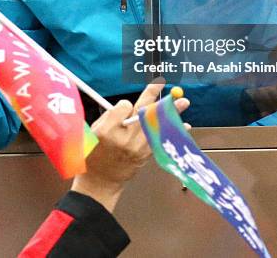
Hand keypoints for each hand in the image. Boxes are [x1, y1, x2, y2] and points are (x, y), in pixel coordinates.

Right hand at [71, 83, 189, 211]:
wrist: (99, 183)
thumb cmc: (93, 155)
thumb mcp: (92, 131)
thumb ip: (109, 117)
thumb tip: (128, 106)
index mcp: (106, 130)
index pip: (124, 106)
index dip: (125, 104)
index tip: (125, 106)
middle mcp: (123, 139)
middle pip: (144, 113)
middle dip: (158, 100)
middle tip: (172, 93)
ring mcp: (136, 149)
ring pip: (155, 125)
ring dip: (171, 113)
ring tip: (183, 103)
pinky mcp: (144, 156)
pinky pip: (160, 139)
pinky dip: (171, 131)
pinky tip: (182, 126)